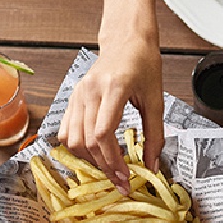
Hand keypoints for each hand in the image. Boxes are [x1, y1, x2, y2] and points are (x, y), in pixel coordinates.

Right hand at [59, 35, 164, 192]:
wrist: (127, 40)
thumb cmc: (144, 64)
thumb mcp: (157, 98)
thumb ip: (155, 134)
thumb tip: (152, 166)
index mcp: (114, 88)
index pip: (103, 133)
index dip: (112, 160)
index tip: (126, 177)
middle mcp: (90, 91)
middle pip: (87, 140)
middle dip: (103, 166)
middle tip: (120, 181)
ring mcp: (78, 93)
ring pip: (72, 139)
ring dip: (89, 159)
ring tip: (108, 167)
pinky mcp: (72, 97)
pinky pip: (66, 130)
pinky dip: (77, 147)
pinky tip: (94, 154)